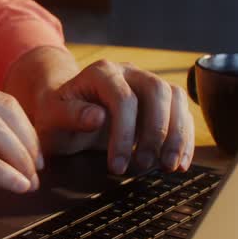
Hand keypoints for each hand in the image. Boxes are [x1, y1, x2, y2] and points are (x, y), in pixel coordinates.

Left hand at [6, 47, 195, 174]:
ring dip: (177, 134)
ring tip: (169, 166)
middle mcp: (128, 72)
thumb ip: (70, 116)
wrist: (66, 113)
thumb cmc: (58, 115)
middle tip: (146, 165)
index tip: (118, 166)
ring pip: (175, 98)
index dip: (124, 134)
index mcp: (101, 72)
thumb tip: (98, 117)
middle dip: (157, 131)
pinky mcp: (159, 100)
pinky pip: (181, 112)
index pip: (123, 98)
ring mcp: (146, 83)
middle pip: (157, 91)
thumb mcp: (53, 118)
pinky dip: (184, 137)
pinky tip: (180, 162)